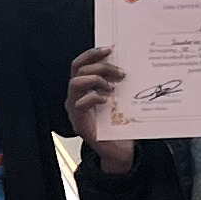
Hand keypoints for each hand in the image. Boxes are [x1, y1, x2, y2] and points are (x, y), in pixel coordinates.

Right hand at [67, 45, 135, 173]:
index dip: (92, 54)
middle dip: (100, 67)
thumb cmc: (119, 124)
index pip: (80, 64)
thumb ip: (116, 82)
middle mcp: (75, 97)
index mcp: (83, 88)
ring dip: (95, 80)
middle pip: (79, 70)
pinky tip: (107, 101)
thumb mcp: (119, 98)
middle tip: (120, 73)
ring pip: (75, 84)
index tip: (110, 48)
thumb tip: (126, 62)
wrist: (119, 150)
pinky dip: (94, 98)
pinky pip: (80, 104)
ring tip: (112, 87)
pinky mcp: (78, 123)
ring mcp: (74, 110)